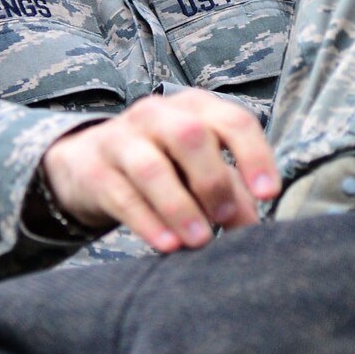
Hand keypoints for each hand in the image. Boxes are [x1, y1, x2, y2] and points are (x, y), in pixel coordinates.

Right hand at [40, 90, 279, 252]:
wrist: (86, 163)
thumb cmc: (160, 165)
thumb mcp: (199, 173)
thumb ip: (231, 195)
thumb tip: (254, 228)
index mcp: (194, 108)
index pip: (233, 121)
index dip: (255, 156)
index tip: (268, 194)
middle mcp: (157, 115)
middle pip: (190, 136)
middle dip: (212, 180)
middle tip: (224, 218)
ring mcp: (120, 139)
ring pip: (152, 168)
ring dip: (180, 207)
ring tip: (200, 241)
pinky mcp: (94, 170)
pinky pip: (123, 197)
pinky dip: (148, 223)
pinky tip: (167, 245)